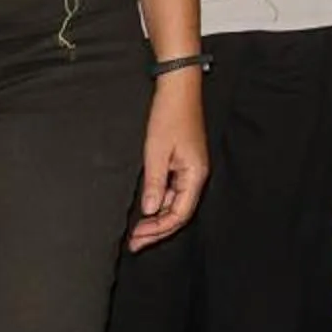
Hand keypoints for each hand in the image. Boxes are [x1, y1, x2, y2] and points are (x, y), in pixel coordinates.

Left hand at [128, 68, 209, 250]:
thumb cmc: (169, 116)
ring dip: (157, 217)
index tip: (138, 238)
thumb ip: (154, 184)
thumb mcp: (156, 152)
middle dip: (157, 230)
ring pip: (176, 203)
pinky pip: (173, 190)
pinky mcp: (183, 162)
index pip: (180, 214)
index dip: (158, 230)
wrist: (177, 89)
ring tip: (137, 229)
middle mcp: (196, 175)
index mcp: (195, 175)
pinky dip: (159, 202)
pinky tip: (146, 207)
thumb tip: (149, 210)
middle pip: (179, 213)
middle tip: (135, 242)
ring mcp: (191, 169)